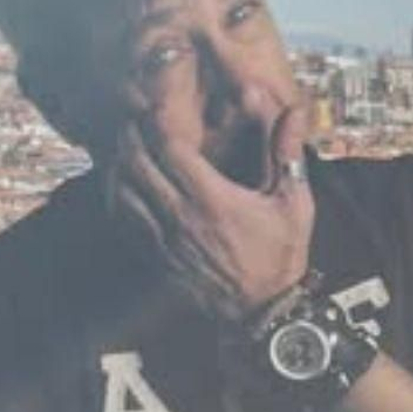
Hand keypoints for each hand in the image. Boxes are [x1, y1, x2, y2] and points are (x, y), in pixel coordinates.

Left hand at [110, 87, 314, 321]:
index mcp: (214, 201)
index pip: (170, 148)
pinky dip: (117, 191)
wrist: (262, 310)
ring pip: (122, 188)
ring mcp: (164, 238)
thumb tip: (293, 110)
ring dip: (121, 160)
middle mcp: (181, 218)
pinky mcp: (155, 253)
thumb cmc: (281, 253)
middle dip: (134, 132)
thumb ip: (287, 153)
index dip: (160, 119)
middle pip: (137, 162)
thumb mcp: (295, 202)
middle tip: (138, 112)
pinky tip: (124, 178)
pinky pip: (122, 215)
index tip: (162, 101)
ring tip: (128, 140)